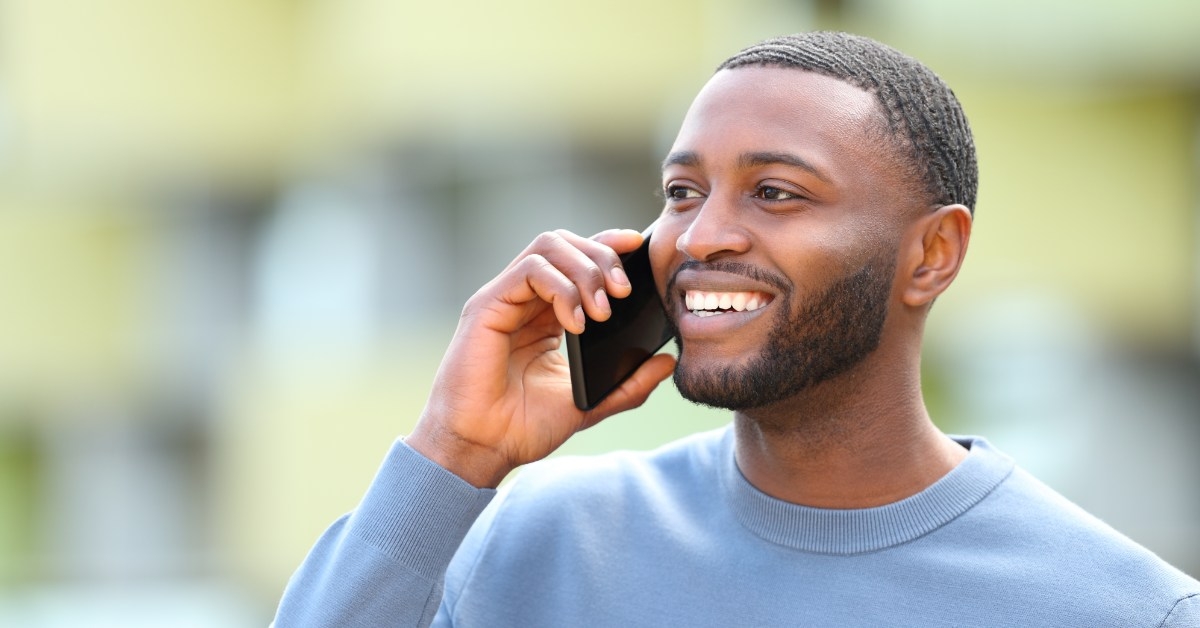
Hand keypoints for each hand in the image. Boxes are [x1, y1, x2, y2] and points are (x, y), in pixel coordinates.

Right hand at [405, 228, 676, 486]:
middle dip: (602, 257)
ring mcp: (504, 299)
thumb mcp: (591, 404)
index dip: (608, 245)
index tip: (639, 247)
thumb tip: (668, 362)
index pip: (577, 259)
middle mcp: (524, 300)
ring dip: (584, 270)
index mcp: (547, 314)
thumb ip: (629, 385)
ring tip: (602, 311)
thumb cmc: (523, 427)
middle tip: (624, 292)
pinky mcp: (486, 306)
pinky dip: (560, 288)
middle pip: (565, 244)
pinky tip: (575, 323)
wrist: (484, 448)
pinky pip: (529, 272)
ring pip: (548, 248)